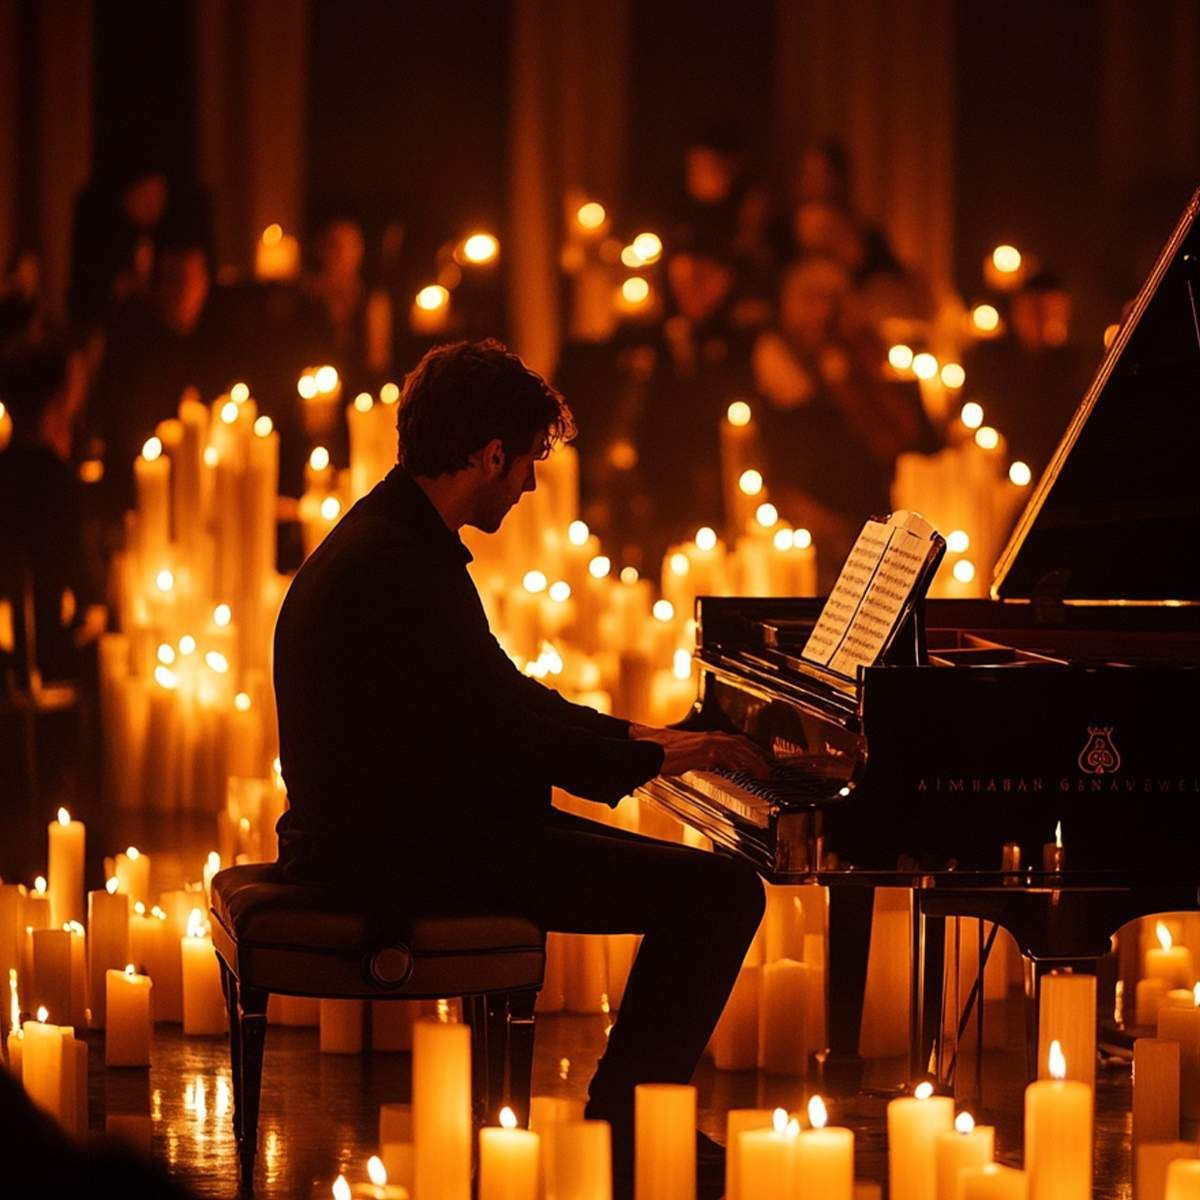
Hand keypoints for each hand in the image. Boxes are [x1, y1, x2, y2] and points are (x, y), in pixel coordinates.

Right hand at [633, 726, 769, 778]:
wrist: (651, 749)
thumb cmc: (665, 752)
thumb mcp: (690, 756)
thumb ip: (704, 759)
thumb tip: (714, 765)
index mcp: (709, 737)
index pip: (737, 741)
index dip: (752, 750)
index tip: (762, 760)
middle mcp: (711, 737)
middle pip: (742, 745)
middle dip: (758, 757)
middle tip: (768, 769)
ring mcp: (708, 744)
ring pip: (738, 751)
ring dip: (752, 762)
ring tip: (762, 774)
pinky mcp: (703, 753)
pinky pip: (725, 759)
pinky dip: (736, 765)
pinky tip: (743, 772)